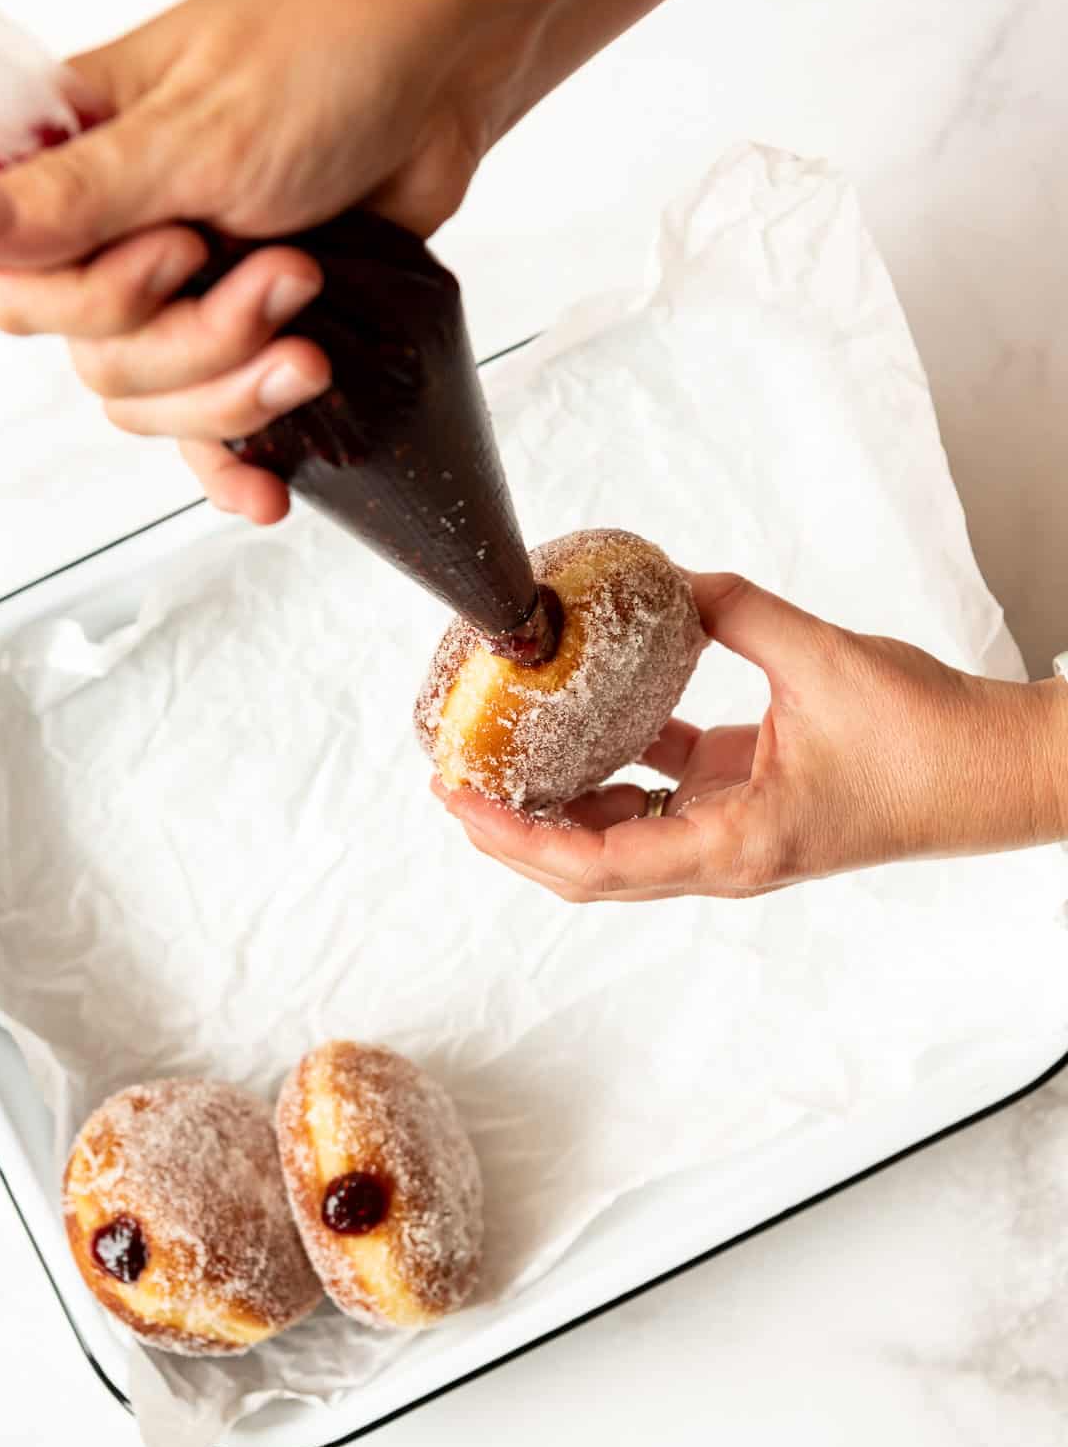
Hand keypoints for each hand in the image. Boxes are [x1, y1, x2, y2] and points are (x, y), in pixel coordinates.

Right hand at [0, 0, 878, 523]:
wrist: (447, 69)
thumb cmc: (327, 61)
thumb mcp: (196, 133)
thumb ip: (75, 197)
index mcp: (75, 165)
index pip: (16, 286)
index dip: (94, 300)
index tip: (177, 252)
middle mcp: (117, 233)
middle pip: (98, 360)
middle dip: (198, 340)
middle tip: (285, 274)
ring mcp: (187, 288)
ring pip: (155, 402)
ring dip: (237, 390)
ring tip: (314, 343)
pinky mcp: (253, 332)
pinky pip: (213, 428)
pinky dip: (236, 464)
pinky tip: (269, 495)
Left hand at [434, 574, 1067, 901]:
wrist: (994, 773)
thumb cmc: (927, 743)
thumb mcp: (822, 660)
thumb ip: (735, 611)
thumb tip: (670, 581)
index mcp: (731, 843)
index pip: (592, 860)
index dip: (513, 835)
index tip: (456, 795)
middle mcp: (722, 856)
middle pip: (587, 866)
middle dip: (512, 831)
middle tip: (453, 780)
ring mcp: (733, 837)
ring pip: (619, 838)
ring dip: (555, 808)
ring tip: (500, 761)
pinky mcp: (749, 809)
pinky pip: (661, 797)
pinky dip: (617, 768)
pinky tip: (587, 725)